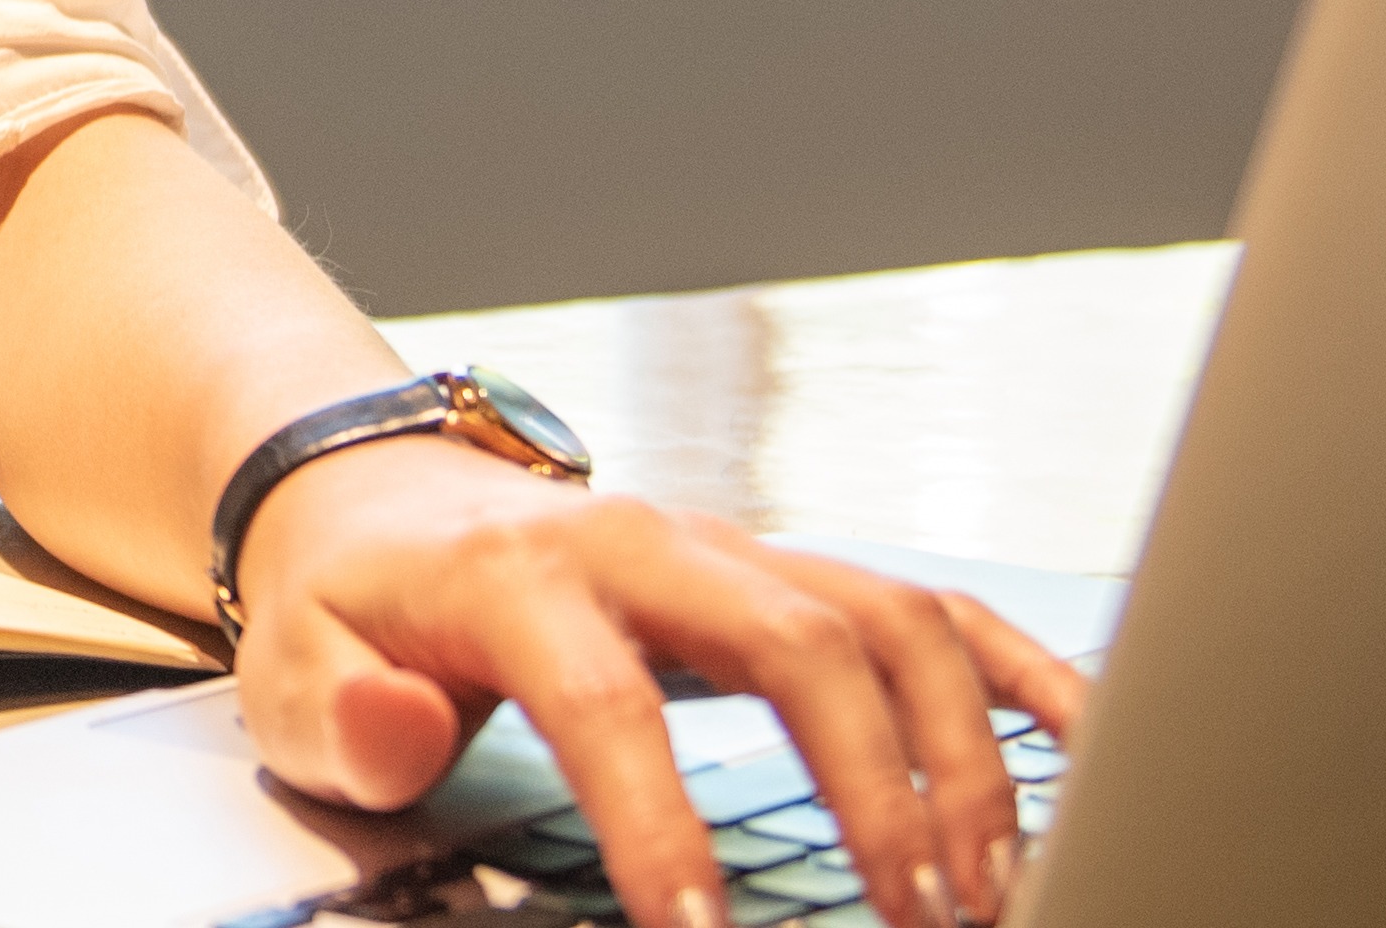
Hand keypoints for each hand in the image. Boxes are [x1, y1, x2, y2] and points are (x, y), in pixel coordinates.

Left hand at [230, 440, 1085, 927]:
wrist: (389, 500)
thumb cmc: (357, 611)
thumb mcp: (297, 672)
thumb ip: (347, 716)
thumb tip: (409, 726)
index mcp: (527, 573)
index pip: (610, 702)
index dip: (658, 823)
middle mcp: (656, 544)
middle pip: (804, 645)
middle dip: (876, 791)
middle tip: (918, 922)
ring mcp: (740, 550)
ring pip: (892, 623)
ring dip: (961, 757)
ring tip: (988, 891)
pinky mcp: (795, 571)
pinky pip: (935, 605)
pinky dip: (1022, 670)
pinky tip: (1088, 749)